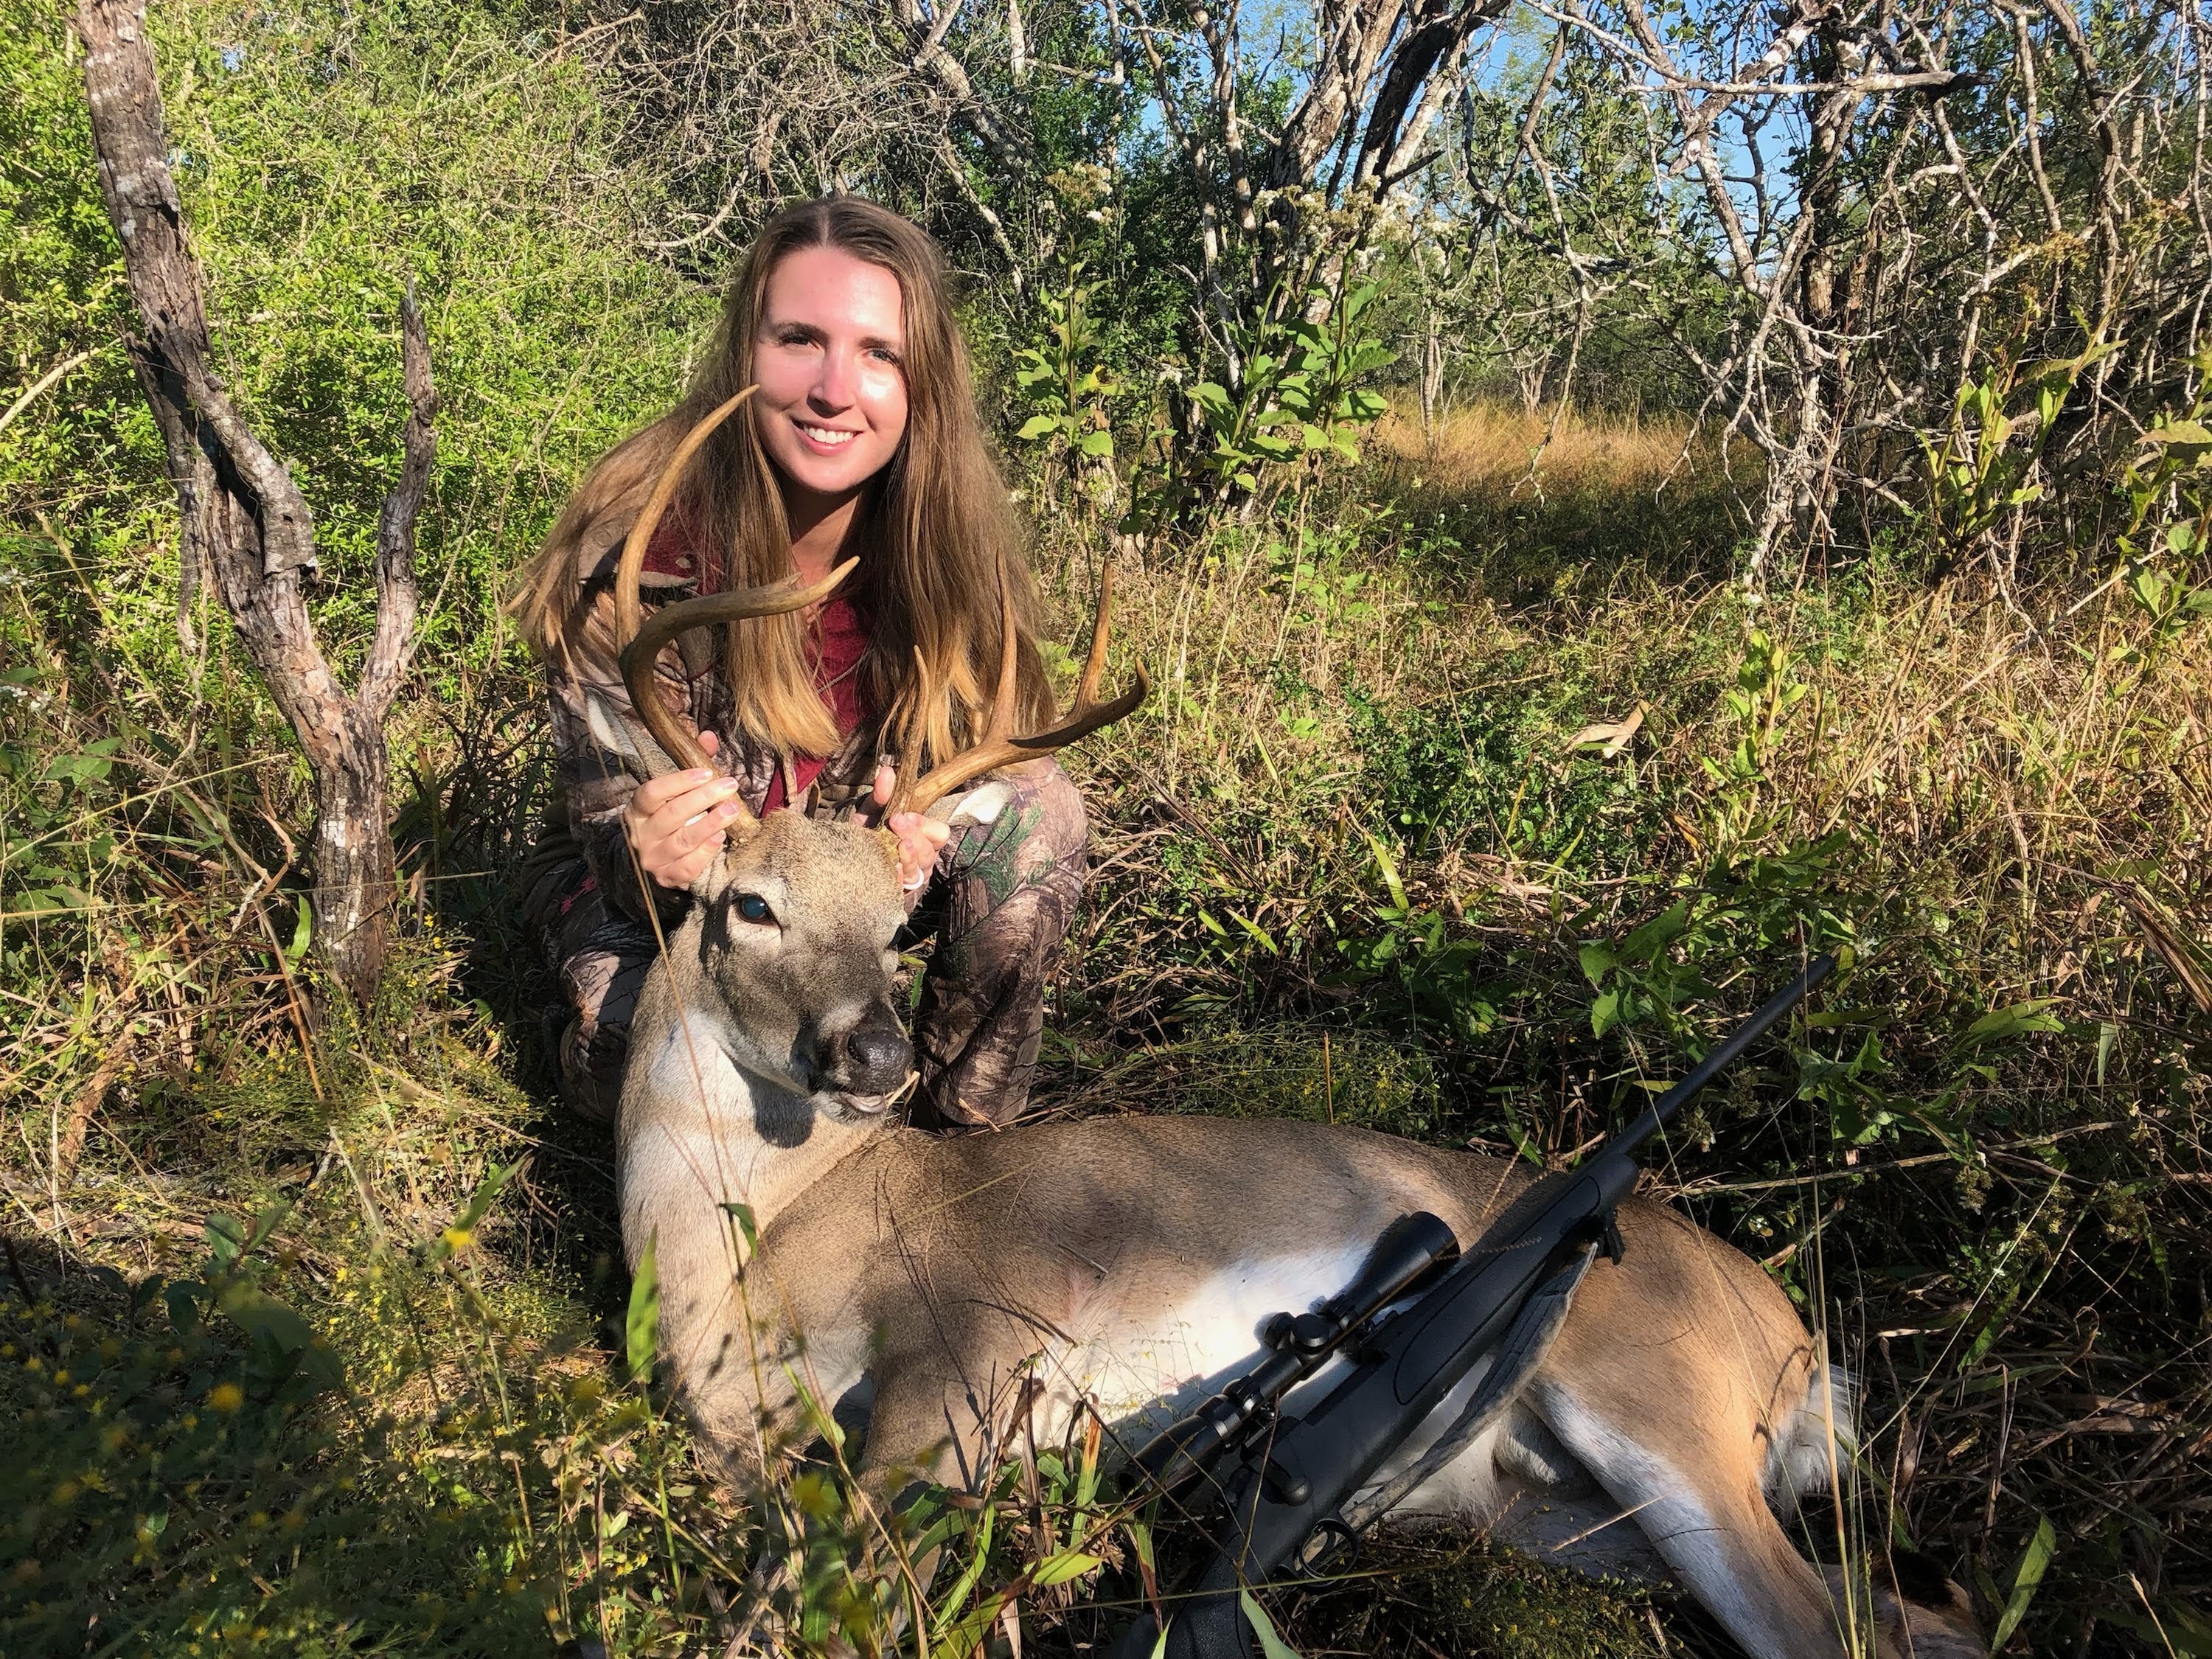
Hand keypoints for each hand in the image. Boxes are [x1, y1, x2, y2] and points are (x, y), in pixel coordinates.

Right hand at [625, 731, 743, 890]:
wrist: (655, 859)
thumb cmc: (670, 817)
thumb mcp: (675, 791)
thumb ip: (692, 764)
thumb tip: (708, 737)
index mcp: (638, 810)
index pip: (652, 792)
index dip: (678, 782)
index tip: (705, 772)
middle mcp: (642, 834)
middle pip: (672, 815)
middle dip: (704, 798)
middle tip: (730, 786)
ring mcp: (653, 858)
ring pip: (683, 840)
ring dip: (711, 824)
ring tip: (732, 810)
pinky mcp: (668, 877)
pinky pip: (688, 866)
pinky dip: (705, 852)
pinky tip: (720, 837)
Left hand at [873, 762, 949, 892]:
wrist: (845, 857)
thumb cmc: (868, 831)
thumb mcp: (873, 809)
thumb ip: (882, 793)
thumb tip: (886, 771)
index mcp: (922, 837)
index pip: (940, 834)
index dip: (926, 825)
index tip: (906, 815)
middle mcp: (921, 859)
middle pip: (928, 851)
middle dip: (914, 835)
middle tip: (895, 822)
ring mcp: (909, 877)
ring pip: (917, 870)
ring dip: (907, 856)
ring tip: (895, 845)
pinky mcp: (895, 892)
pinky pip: (900, 887)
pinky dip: (894, 876)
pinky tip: (887, 867)